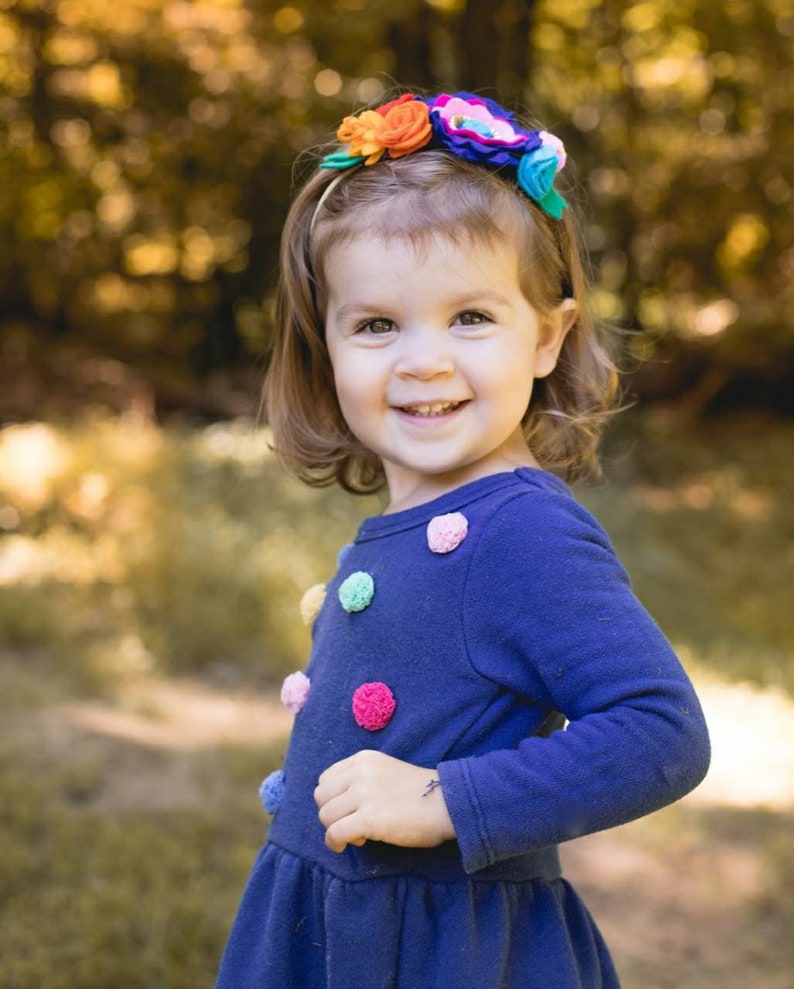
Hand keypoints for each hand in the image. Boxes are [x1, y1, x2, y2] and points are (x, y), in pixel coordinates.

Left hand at [314, 750, 455, 852]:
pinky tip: (351, 845)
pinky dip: (336, 843)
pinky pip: (334, 833)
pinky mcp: (369, 818)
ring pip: (325, 815)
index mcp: (363, 759)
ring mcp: (364, 794)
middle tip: (352, 824)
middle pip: (321, 796)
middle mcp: (360, 772)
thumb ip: (362, 779)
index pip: (326, 778)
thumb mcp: (386, 772)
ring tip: (358, 834)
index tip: (350, 809)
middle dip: (331, 813)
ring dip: (336, 829)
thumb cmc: (420, 793)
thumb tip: (339, 804)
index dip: (334, 798)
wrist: (446, 803)